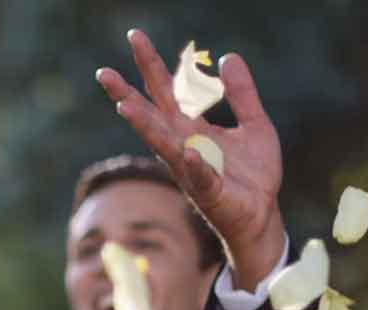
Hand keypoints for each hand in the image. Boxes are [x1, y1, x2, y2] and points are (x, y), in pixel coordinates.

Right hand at [96, 30, 287, 284]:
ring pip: (163, 144)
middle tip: (104, 72)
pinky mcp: (210, 191)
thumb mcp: (254, 123)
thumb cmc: (252, 173)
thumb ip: (242, 92)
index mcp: (192, 127)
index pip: (167, 90)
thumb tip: (227, 56)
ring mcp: (191, 169)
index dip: (152, 64)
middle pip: (152, 114)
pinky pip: (201, 176)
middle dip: (128, 93)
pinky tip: (190, 151)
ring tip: (125, 105)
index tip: (135, 38)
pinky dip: (195, 165)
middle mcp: (183, 145)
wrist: (262, 213)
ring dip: (145, 126)